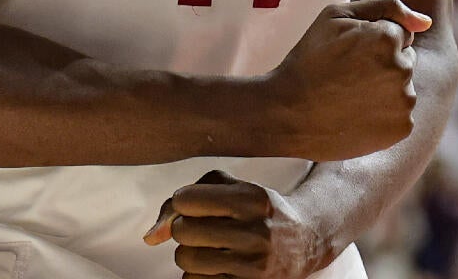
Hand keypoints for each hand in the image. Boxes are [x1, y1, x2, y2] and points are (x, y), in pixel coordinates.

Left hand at [143, 170, 334, 277]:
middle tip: (206, 228)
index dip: (184, 202)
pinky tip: (219, 266)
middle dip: (186, 229)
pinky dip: (200, 275)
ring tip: (214, 248)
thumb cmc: (258, 208)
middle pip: (182, 231)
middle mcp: (256, 232)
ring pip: (186, 261)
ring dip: (191, 254)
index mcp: (252, 198)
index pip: (185, 199)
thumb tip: (151, 237)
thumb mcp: (232, 187)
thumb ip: (187, 198)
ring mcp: (254, 265)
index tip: (197, 205)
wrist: (307, 240)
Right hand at [264, 0, 429, 160]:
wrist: (287, 112)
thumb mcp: (336, 16)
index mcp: (388, 38)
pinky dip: (384, 114)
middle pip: (405, 60)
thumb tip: (426, 21)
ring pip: (403, 87)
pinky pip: (401, 113)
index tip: (348, 54)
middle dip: (384, 63)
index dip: (372, 42)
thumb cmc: (309, 59)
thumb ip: (387, 6)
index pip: (400, 34)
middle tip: (347, 76)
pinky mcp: (402, 128)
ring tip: (349, 96)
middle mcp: (402, 69)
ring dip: (384, 89)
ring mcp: (404, 102)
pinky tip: (357, 114)